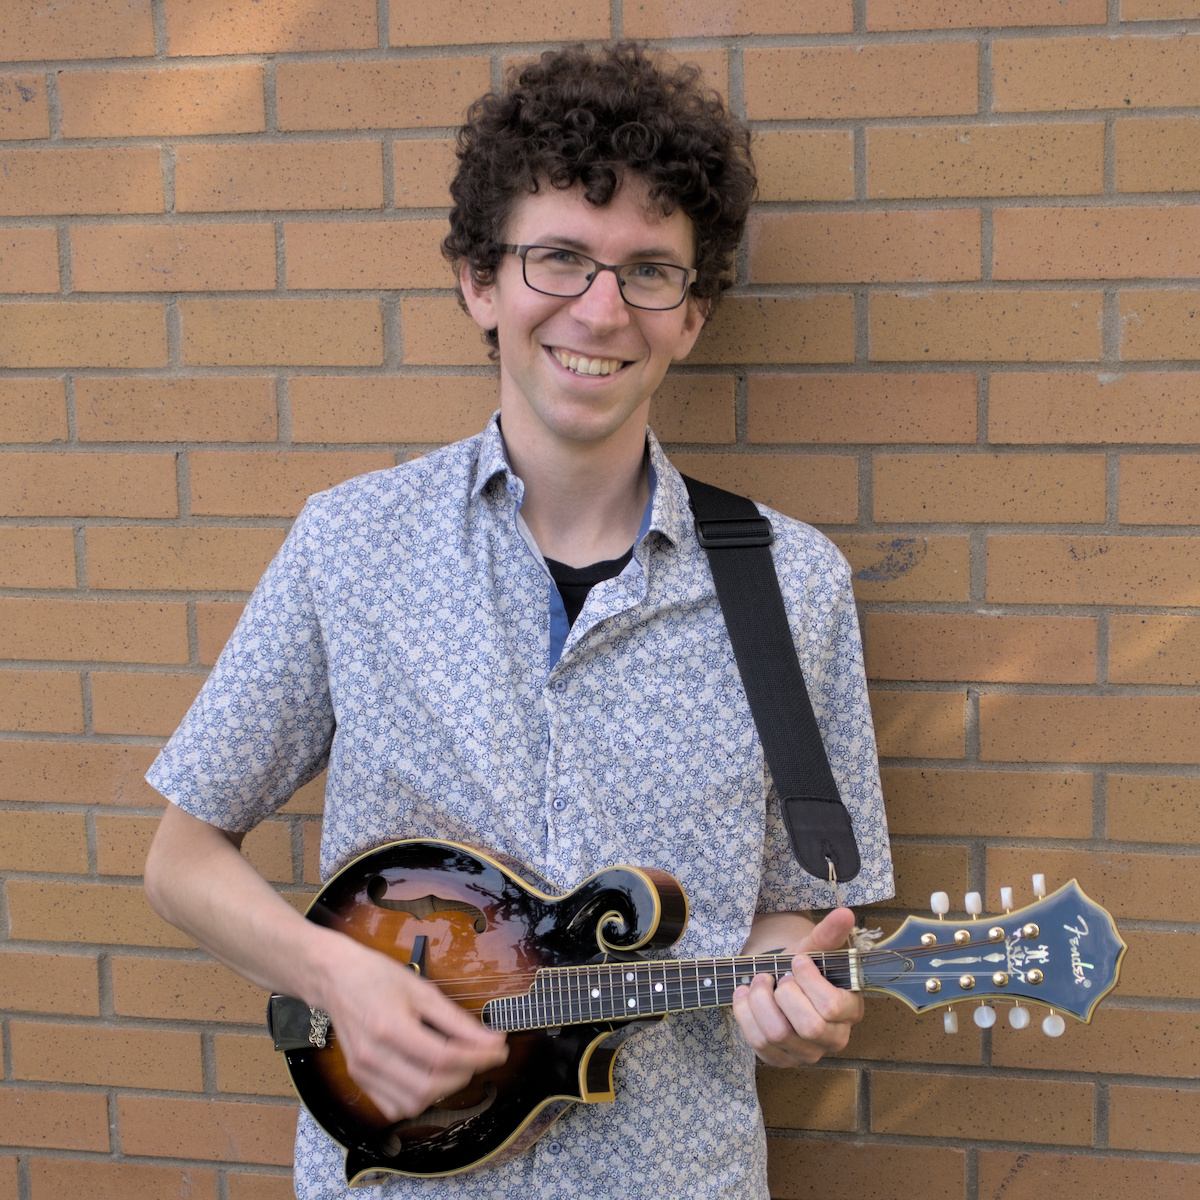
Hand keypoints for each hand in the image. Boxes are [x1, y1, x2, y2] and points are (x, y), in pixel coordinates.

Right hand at [318, 937, 508, 1121]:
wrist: (336, 979)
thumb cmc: (378, 977)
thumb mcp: (421, 989)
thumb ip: (456, 1019)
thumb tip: (491, 1039)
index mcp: (389, 1027)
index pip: (443, 1057)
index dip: (478, 1057)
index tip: (499, 1050)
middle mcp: (373, 1056)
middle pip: (429, 1085)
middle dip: (465, 1074)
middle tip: (482, 1056)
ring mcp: (363, 1072)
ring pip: (413, 1103)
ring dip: (443, 1090)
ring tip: (458, 1066)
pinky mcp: (359, 1080)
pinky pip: (394, 1107)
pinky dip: (418, 1099)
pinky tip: (430, 1078)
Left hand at [731, 907, 863, 1067]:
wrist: (780, 980)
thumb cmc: (801, 967)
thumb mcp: (813, 948)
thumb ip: (828, 934)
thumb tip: (845, 913)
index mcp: (850, 1010)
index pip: (831, 1007)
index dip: (807, 980)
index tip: (796, 962)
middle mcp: (834, 1038)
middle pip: (808, 1027)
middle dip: (784, 994)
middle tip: (777, 976)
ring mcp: (807, 1053)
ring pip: (777, 1035)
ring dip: (760, 1001)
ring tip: (758, 982)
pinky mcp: (781, 1059)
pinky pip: (758, 1043)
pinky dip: (745, 1014)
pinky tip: (743, 995)